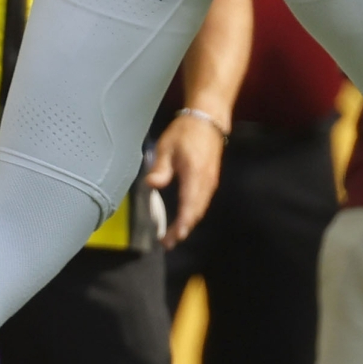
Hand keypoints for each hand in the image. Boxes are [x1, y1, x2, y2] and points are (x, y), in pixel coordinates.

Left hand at [143, 109, 226, 246]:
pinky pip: (202, 202)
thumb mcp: (167, 147)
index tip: (173, 237)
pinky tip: (184, 218)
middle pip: (196, 212)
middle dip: (182, 229)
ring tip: (174, 235)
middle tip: (167, 242)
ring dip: (188, 223)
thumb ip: (160, 168)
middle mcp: (206, 182)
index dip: (182, 224)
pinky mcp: (211, 181)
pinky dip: (193, 214)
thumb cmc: (185, 132)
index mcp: (194, 174)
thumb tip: (151, 185)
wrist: (208, 120)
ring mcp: (211, 182)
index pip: (189, 205)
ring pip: (200, 209)